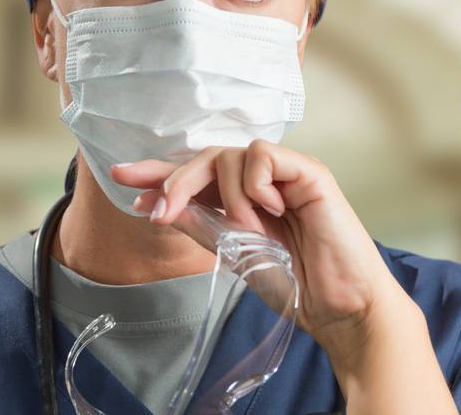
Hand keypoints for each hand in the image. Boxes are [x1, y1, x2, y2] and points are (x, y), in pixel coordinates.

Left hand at [110, 141, 457, 412]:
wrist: (338, 306)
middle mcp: (266, 181)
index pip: (198, 174)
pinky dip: (255, 182)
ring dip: (224, 192)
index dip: (160, 172)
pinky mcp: (311, 174)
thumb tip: (152, 205)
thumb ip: (200, 225)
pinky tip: (268, 210)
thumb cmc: (296, 282)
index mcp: (245, 199)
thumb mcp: (234, 254)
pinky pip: (266, 155)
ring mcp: (289, 175)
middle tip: (163, 211)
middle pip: (210, 157)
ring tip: (244, 227)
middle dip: (178, 180)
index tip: (122, 178)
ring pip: (234, 154)